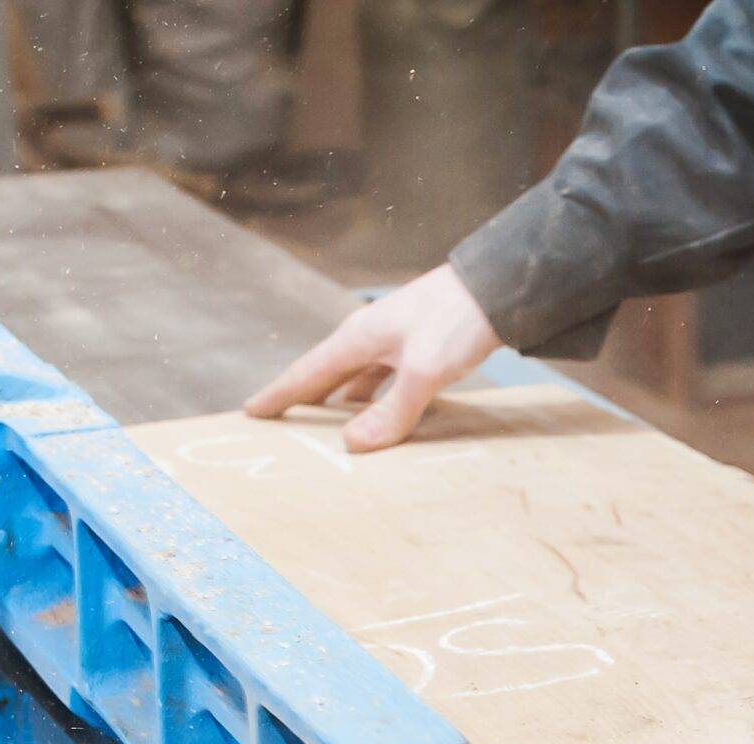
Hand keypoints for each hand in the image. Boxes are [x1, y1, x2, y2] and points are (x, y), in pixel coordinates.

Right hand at [244, 264, 503, 451]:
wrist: (501, 287)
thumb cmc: (458, 321)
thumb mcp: (425, 372)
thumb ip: (391, 411)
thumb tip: (351, 445)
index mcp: (359, 338)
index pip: (308, 373)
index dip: (280, 395)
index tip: (252, 411)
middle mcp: (370, 337)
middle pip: (327, 374)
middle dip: (303, 398)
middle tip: (279, 420)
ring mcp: (394, 340)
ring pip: (356, 377)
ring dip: (340, 400)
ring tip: (326, 425)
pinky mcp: (419, 345)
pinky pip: (384, 377)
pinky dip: (374, 397)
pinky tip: (380, 410)